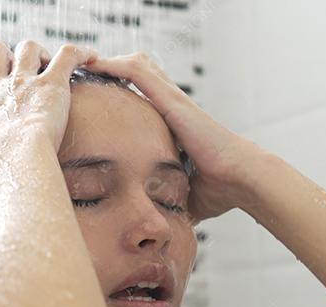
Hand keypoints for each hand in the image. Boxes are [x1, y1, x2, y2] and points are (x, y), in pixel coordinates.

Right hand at [0, 41, 99, 235]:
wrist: (14, 164)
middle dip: (0, 56)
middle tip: (11, 74)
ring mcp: (24, 83)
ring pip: (28, 48)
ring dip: (37, 54)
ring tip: (46, 69)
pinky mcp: (53, 84)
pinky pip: (71, 54)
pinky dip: (81, 54)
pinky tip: (90, 60)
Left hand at [89, 52, 266, 222]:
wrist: (240, 179)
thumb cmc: (219, 190)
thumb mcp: (182, 195)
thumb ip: (167, 202)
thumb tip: (157, 226)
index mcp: (174, 124)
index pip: (145, 97)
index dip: (122, 90)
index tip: (97, 96)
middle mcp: (173, 106)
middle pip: (140, 73)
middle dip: (111, 70)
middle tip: (86, 75)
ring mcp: (173, 100)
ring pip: (138, 66)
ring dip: (110, 62)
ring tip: (85, 63)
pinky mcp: (173, 100)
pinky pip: (139, 73)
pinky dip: (116, 65)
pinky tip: (96, 64)